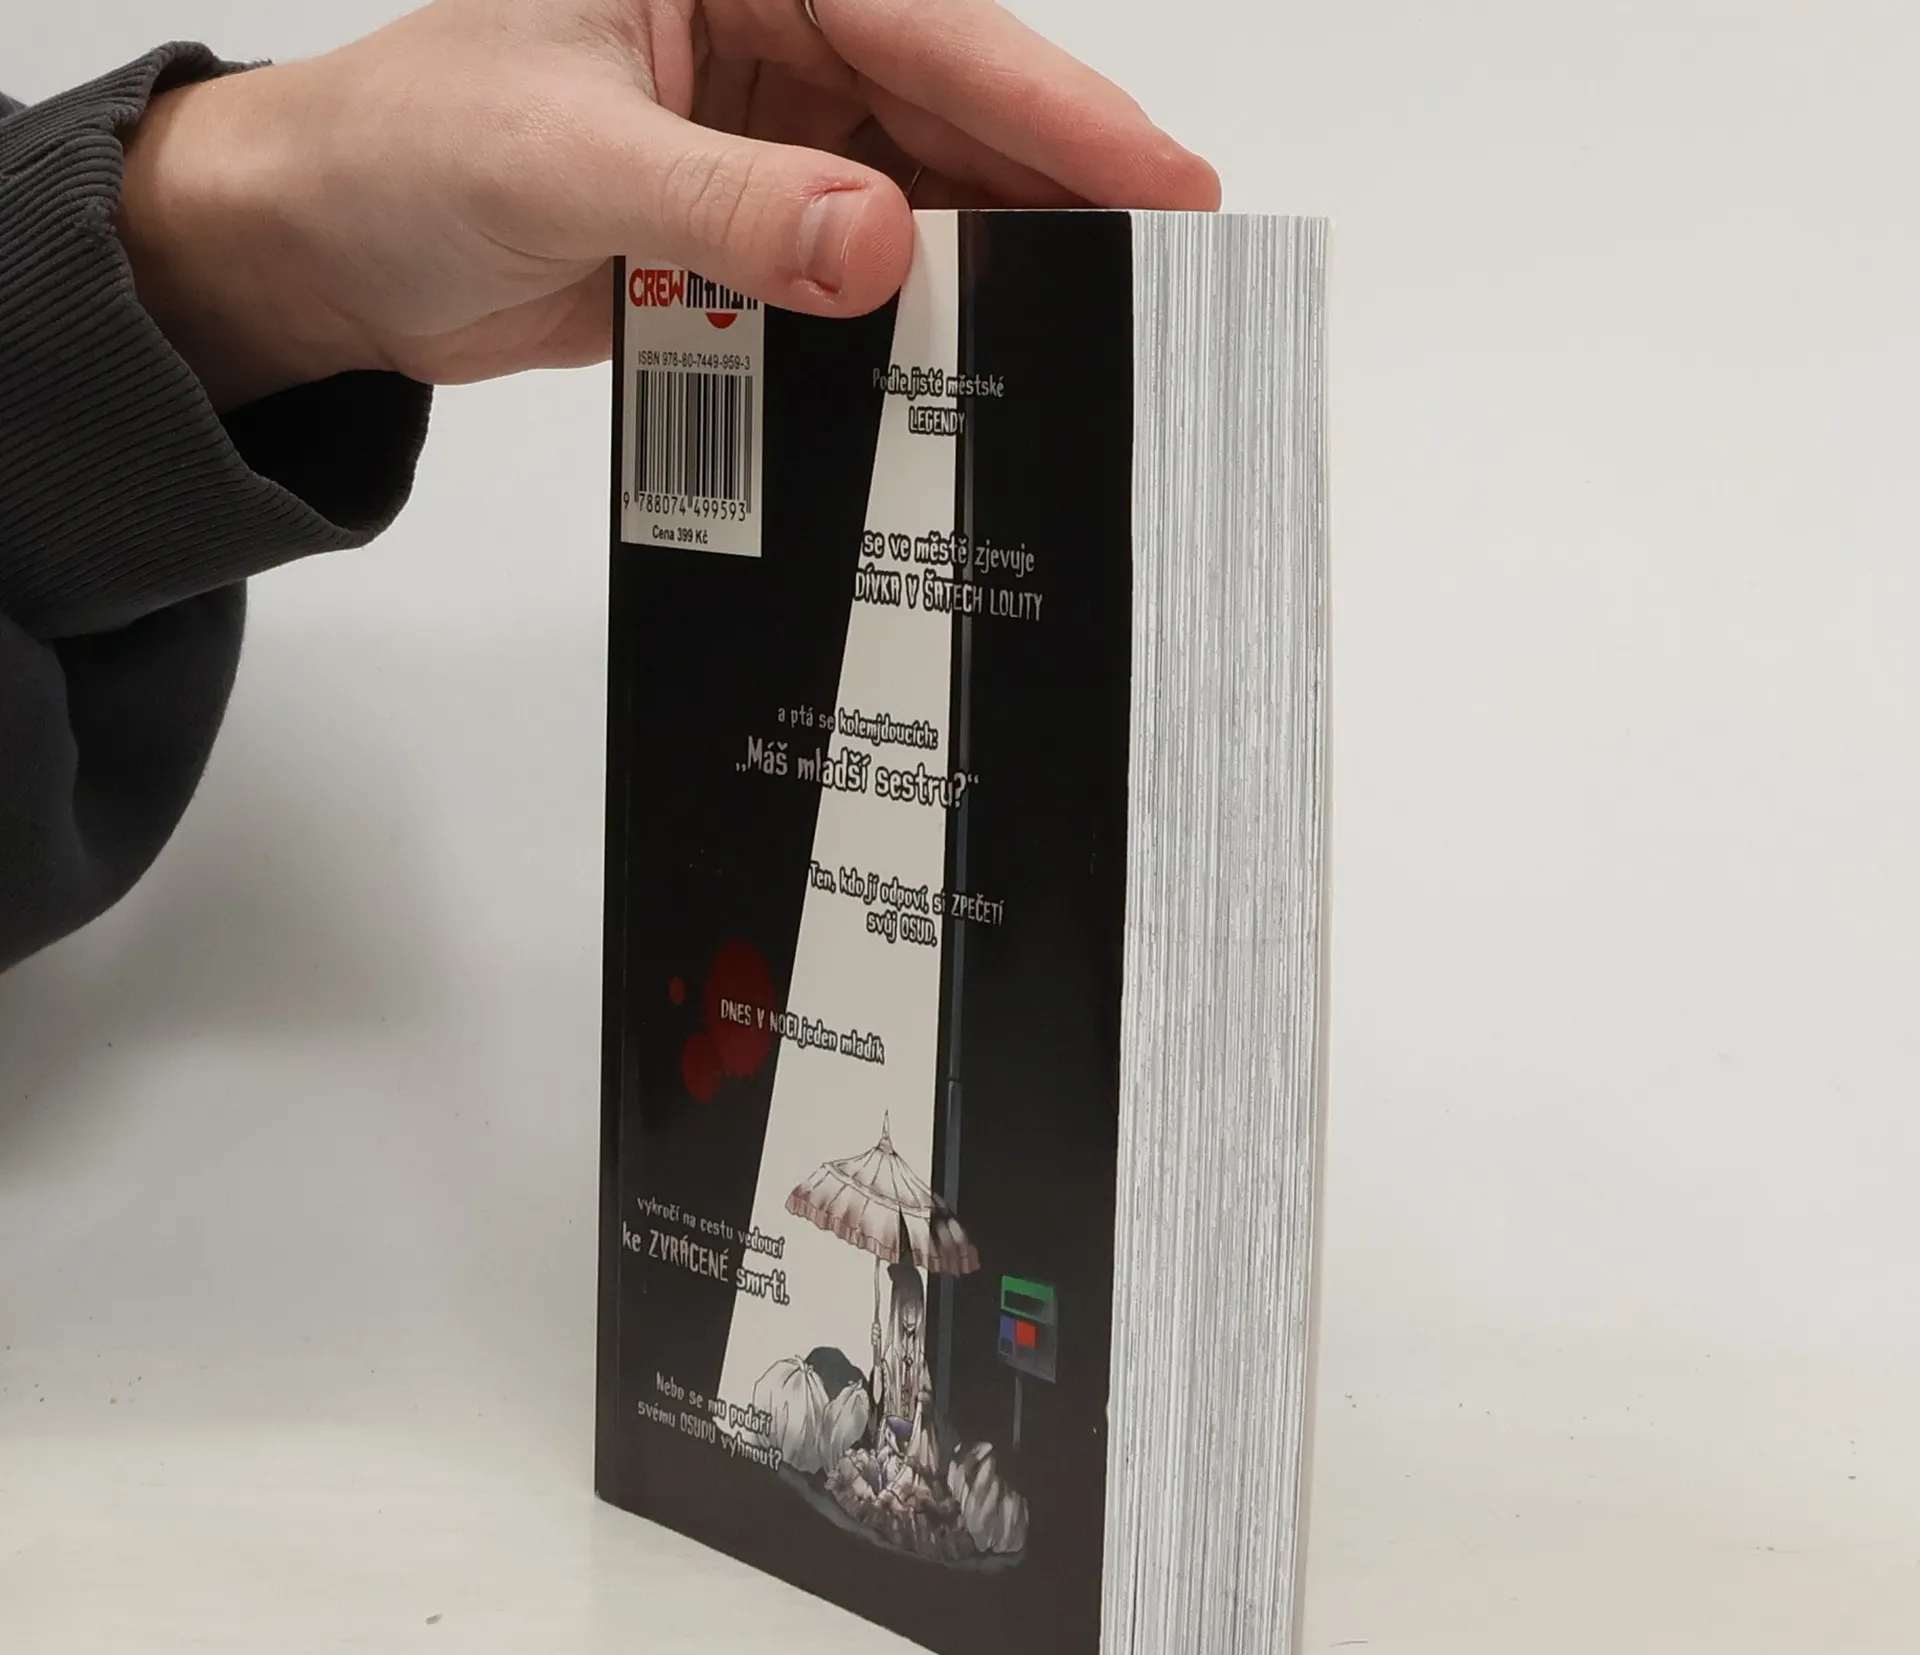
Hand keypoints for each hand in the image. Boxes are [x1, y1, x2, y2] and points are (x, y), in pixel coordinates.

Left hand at [117, 0, 1218, 410]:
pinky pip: (857, 268)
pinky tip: (967, 351)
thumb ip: (724, 200)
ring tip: (1089, 320)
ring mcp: (761, 139)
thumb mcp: (563, 159)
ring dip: (990, 258)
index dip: (1051, 105)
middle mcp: (762, 38)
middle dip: (1052, 181)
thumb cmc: (402, 152)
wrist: (326, 250)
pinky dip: (907, 313)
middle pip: (947, 105)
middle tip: (1161, 261)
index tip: (1158, 175)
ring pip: (917, 191)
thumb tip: (875, 239)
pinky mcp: (745, 228)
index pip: (921, 26)